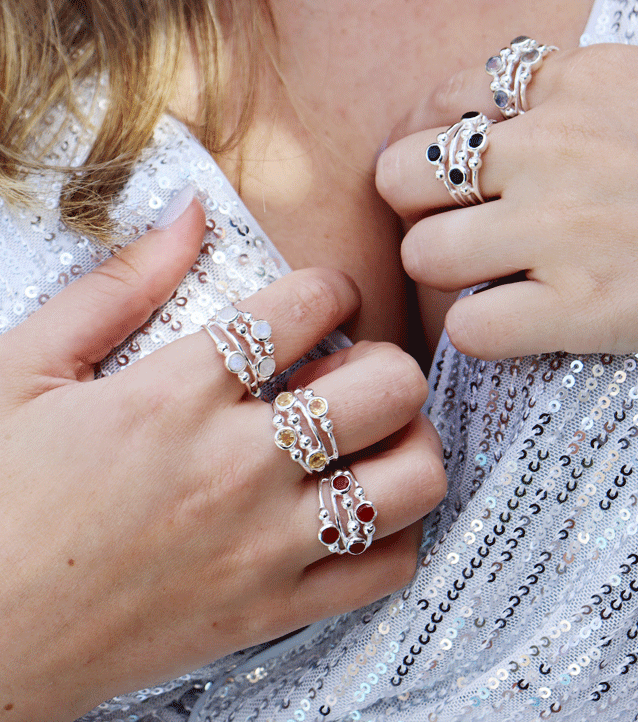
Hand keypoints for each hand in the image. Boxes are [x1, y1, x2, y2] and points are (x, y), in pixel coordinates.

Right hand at [0, 201, 443, 721]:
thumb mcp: (25, 370)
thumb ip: (119, 286)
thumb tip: (190, 213)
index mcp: (176, 395)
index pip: (306, 307)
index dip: (332, 287)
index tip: (325, 299)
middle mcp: (236, 466)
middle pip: (388, 387)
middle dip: (387, 362)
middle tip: (354, 371)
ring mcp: (264, 545)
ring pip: (410, 479)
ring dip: (412, 443)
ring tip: (378, 437)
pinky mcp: (273, 610)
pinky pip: (386, 568)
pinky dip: (398, 531)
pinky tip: (365, 509)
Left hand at [377, 44, 637, 360]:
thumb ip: (588, 86)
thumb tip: (531, 99)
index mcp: (572, 88)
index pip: (443, 101)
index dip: (432, 142)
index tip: (453, 173)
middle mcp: (550, 152)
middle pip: (402, 175)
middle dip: (415, 207)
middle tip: (450, 227)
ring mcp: (560, 231)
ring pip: (422, 254)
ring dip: (442, 273)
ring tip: (481, 281)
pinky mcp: (583, 308)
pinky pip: (471, 328)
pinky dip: (478, 333)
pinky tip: (510, 326)